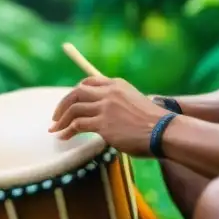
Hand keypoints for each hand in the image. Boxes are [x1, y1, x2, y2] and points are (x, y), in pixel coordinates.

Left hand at [49, 76, 169, 155]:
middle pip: (76, 92)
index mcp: (117, 84)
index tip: (68, 102)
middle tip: (55, 117)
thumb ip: (118, 104)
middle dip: (62, 105)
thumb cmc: (153, 123)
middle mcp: (109, 92)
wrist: (164, 132)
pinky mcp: (103, 124)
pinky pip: (77, 125)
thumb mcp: (135, 103)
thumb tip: (104, 115)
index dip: (75, 92)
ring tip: (55, 129)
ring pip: (73, 109)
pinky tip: (64, 137)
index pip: (88, 82)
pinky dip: (67, 131)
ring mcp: (105, 107)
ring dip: (61, 120)